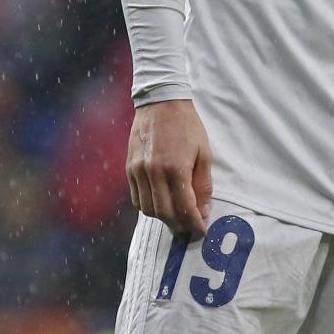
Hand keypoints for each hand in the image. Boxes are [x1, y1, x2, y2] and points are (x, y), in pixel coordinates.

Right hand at [128, 99, 211, 236]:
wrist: (161, 102)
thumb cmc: (187, 126)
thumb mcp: (204, 153)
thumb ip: (203, 184)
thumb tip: (203, 211)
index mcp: (176, 168)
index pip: (185, 208)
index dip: (194, 224)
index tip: (202, 231)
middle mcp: (154, 172)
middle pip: (164, 214)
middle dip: (179, 225)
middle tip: (190, 227)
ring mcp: (138, 171)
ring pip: (147, 209)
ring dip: (163, 218)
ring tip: (177, 216)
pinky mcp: (129, 168)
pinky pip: (136, 198)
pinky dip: (148, 206)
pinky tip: (160, 203)